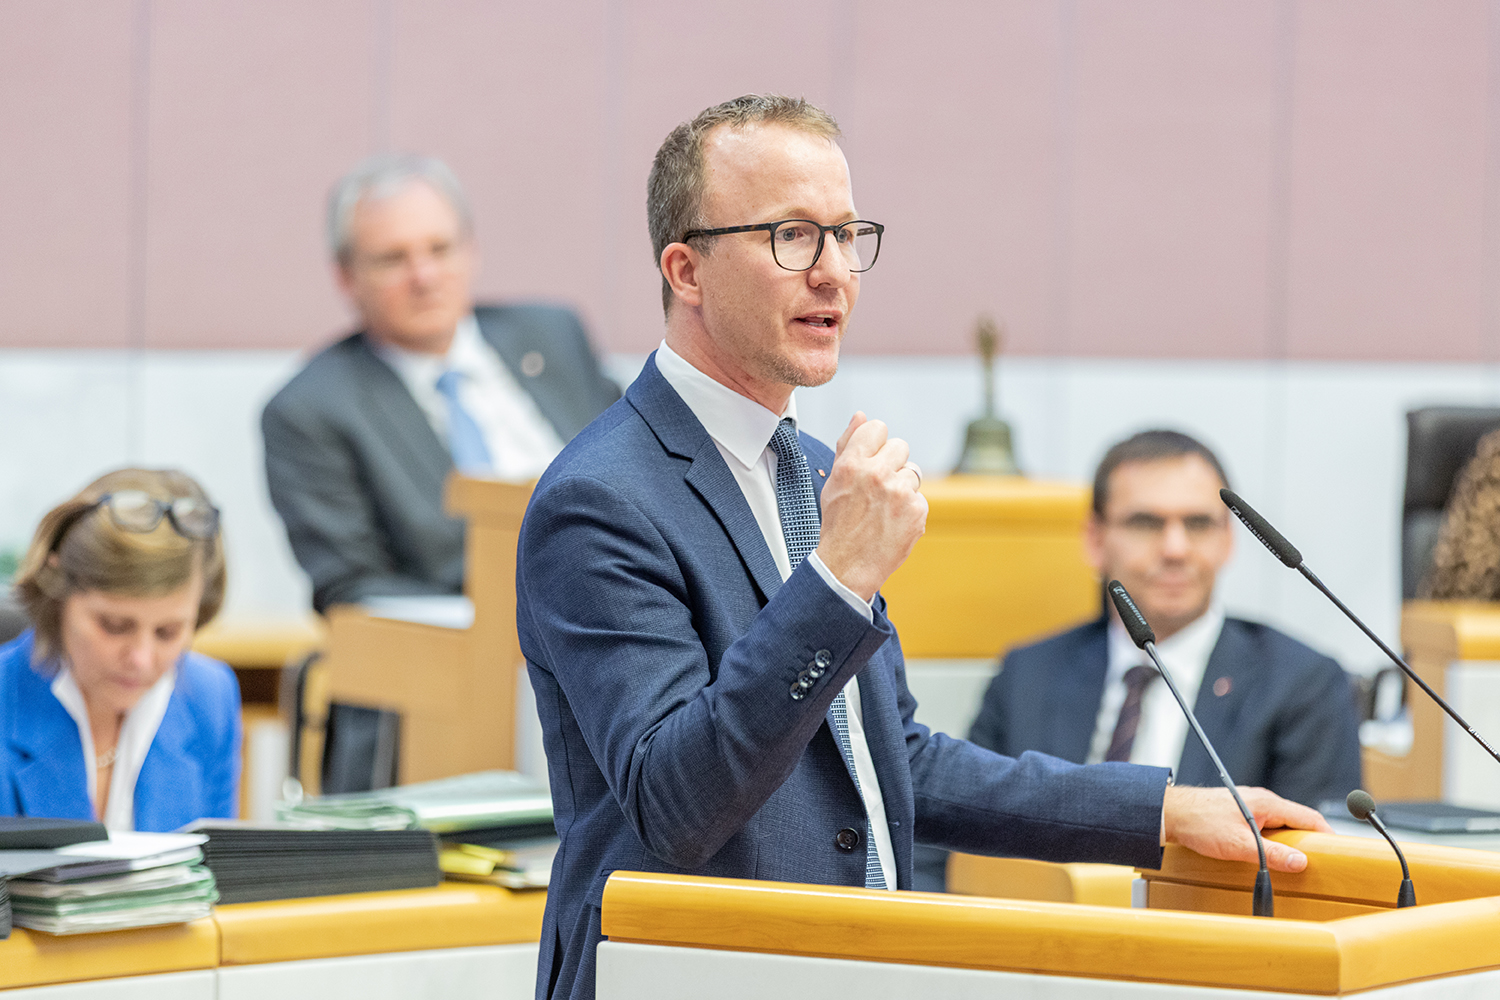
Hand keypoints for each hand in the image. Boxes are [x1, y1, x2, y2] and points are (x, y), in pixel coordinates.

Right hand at [814, 412, 927, 600]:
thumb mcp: (835, 480)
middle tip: (877, 488)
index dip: (876, 443)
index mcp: (852, 464)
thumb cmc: (839, 522)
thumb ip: (848, 444)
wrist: (848, 565)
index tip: (871, 460)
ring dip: (902, 487)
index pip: (878, 427)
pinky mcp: (917, 510)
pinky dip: (909, 508)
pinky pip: (919, 496)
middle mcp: (876, 474)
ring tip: (884, 509)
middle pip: (900, 446)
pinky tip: (893, 522)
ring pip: (912, 472)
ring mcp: (899, 492)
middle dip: (892, 463)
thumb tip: (861, 415)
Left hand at [1162, 785, 1331, 872]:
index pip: (1309, 817)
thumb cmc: (1199, 823)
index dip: (1326, 835)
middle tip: (1319, 863)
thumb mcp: (1239, 845)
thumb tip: (1301, 863)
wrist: (1169, 814)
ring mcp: (1250, 805)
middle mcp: (1261, 800)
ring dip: (1289, 842)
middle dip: (1309, 841)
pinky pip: (1266, 826)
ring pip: (1281, 825)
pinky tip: (1269, 855)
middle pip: (1296, 821)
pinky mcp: (1239, 812)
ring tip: (1295, 863)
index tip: (1338, 852)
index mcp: (1266, 803)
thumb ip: (1271, 855)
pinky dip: (1273, 840)